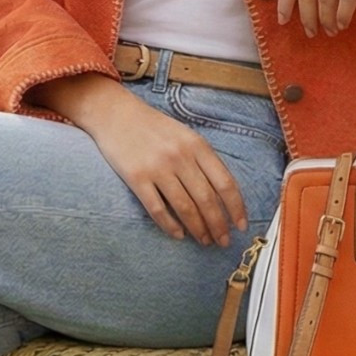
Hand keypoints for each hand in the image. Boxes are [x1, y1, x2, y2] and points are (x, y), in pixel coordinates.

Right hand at [30, 75, 247, 244]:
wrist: (114, 113)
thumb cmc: (152, 126)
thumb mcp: (184, 134)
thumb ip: (202, 159)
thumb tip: (222, 194)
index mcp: (197, 145)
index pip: (225, 183)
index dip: (236, 208)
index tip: (241, 225)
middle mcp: (180, 156)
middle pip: (207, 200)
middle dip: (218, 225)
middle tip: (223, 242)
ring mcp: (157, 168)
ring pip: (185, 207)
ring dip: (198, 229)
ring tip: (204, 241)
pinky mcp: (136, 177)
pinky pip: (157, 209)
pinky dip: (170, 226)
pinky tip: (178, 234)